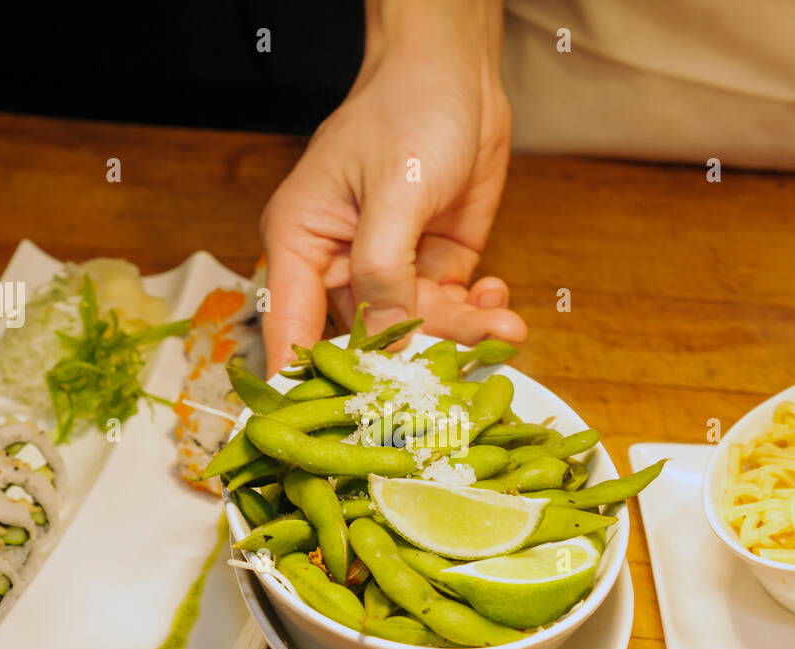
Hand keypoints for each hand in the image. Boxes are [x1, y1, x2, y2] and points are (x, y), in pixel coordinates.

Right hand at [259, 0, 524, 372]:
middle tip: (460, 366)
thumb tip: (386, 341)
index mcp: (301, 244)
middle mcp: (340, 266)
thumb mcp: (395, 190)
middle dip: (415, 356)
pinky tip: (498, 302)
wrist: (460, 74)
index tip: (334, 427)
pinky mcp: (431, 270)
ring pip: (417, 332)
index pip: (290, 330)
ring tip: (503, 325)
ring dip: (462, 333)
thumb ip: (385, 269)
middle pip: (364, 342)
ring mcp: (388, 271)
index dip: (308, 382)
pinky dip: (477, 317)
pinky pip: (450, 313)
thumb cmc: (408, 109)